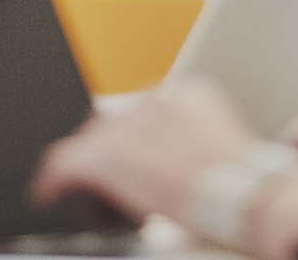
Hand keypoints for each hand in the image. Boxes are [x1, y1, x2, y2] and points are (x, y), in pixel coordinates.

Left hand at [33, 81, 297, 259]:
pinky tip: (50, 195)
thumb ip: (203, 147)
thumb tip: (191, 171)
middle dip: (114, 157)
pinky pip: (65, 165)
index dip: (139, 145)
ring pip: (90, 145)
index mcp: (190, 94)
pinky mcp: (106, 157)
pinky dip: (55, 183)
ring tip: (101, 204)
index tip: (142, 170)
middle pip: (115, 124)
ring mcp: (128, 126)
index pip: (146, 112)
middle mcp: (154, 100)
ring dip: (92, 175)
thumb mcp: (229, 153)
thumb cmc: (248, 187)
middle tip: (121, 193)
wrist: (244, 196)